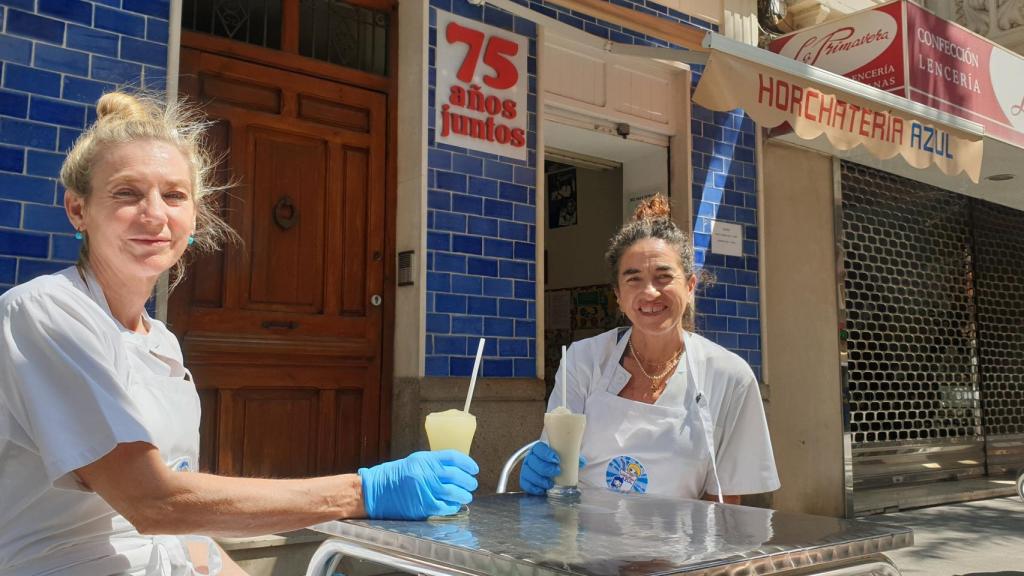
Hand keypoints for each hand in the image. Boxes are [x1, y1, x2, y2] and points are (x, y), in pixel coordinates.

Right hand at [359, 450, 478, 519]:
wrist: (376, 491)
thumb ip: (434, 464)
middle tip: (472, 484)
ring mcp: (425, 490)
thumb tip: (456, 470)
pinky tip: (455, 505)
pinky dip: (453, 506)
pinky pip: (444, 506)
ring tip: (466, 496)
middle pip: (456, 476)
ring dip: (463, 495)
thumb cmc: (395, 476)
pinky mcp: (423, 506)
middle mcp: (426, 473)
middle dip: (468, 481)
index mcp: (425, 459)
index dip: (467, 463)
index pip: (453, 457)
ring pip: (453, 492)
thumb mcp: (414, 462)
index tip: (474, 469)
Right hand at [518, 442, 585, 495]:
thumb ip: (573, 458)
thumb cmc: (557, 462)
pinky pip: (525, 484)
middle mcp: (531, 458)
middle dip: (544, 468)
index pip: (538, 448)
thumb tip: (581, 462)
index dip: (545, 454)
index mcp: (539, 450)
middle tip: (556, 472)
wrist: (552, 470)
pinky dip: (533, 488)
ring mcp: (527, 469)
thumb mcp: (566, 458)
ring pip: (528, 473)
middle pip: (533, 461)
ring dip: (539, 479)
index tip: (556, 460)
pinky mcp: (526, 480)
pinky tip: (542, 490)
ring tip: (550, 484)